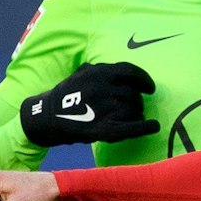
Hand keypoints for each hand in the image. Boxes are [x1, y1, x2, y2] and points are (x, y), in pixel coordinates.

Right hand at [19, 62, 158, 146]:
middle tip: (133, 108)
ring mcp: (102, 109)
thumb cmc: (67, 94)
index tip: (150, 88)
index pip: (131, 72)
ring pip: (133, 110)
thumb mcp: (83, 73)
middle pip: (133, 95)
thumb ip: (104, 71)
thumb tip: (130, 76)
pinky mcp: (102, 129)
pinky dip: (145, 127)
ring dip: (136, 114)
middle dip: (136, 102)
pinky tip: (153, 126)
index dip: (144, 80)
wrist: (46, 116)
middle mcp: (102, 89)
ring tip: (129, 118)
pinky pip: (131, 127)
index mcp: (98, 72)